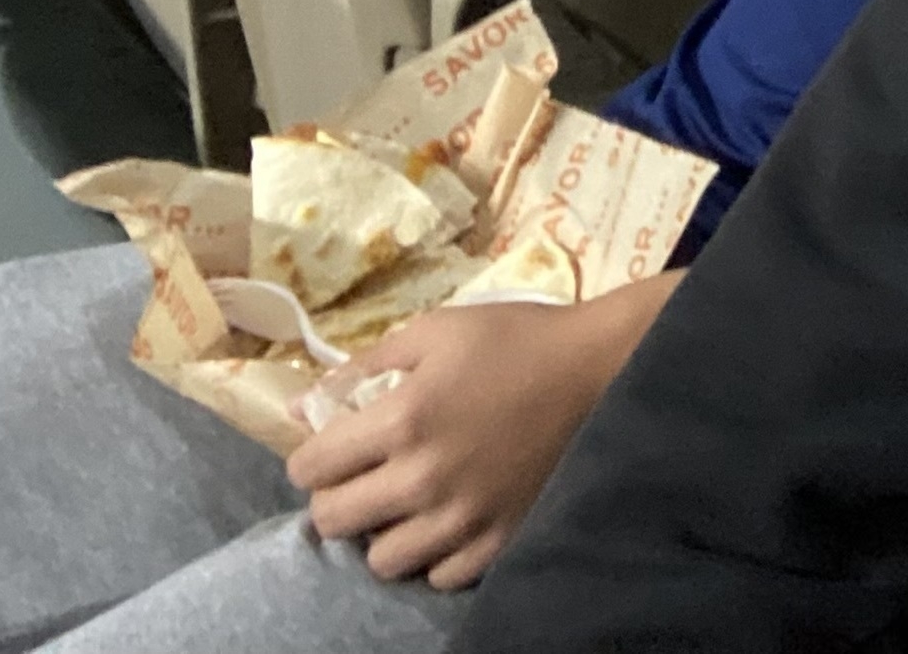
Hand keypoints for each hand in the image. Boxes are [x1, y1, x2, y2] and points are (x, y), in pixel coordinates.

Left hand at [285, 287, 664, 587]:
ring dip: (384, 533)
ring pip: (383, 560)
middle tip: (362, 479)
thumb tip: (303, 404)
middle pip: (334, 521)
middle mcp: (424, 477)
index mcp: (402, 418)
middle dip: (336, 498)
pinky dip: (436, 555)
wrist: (604, 369)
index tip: (330, 449)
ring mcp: (464, 517)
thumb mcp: (436, 330)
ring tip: (406, 507)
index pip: (310, 468)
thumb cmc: (517, 340)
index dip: (312, 458)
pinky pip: (440, 577)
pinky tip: (449, 523)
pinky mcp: (501, 540)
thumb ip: (364, 364)